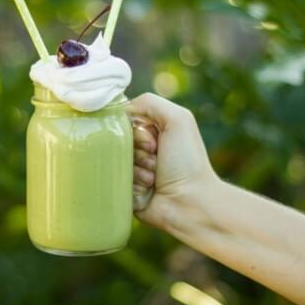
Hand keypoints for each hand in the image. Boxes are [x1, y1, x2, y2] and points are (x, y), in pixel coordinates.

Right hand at [126, 93, 217, 226]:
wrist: (191, 202)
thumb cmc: (187, 160)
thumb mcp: (178, 119)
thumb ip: (149, 102)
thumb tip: (121, 109)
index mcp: (152, 132)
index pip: (125, 122)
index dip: (136, 133)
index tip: (154, 143)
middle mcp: (141, 150)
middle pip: (117, 142)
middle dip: (137, 152)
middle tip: (155, 161)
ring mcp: (133, 171)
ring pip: (115, 162)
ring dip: (136, 169)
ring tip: (153, 178)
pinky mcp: (126, 190)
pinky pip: (114, 181)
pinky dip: (131, 184)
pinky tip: (148, 189)